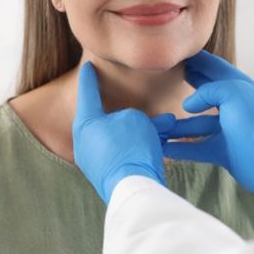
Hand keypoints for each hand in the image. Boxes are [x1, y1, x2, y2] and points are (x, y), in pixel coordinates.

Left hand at [72, 62, 174, 203]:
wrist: (134, 187)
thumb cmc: (130, 147)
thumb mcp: (134, 118)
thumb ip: (133, 115)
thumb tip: (137, 125)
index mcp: (85, 123)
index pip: (87, 92)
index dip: (89, 77)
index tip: (86, 66)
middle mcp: (86, 142)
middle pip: (109, 119)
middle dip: (134, 113)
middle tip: (146, 104)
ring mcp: (96, 161)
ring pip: (122, 137)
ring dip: (143, 130)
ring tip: (168, 126)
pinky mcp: (109, 175)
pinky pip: (125, 153)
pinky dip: (141, 146)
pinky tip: (161, 143)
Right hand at [163, 50, 253, 216]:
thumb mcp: (234, 94)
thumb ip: (208, 91)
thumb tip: (187, 106)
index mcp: (239, 88)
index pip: (214, 68)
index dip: (196, 59)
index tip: (176, 52)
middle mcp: (232, 107)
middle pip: (203, 93)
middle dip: (185, 85)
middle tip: (164, 75)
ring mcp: (228, 130)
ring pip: (195, 124)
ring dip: (176, 125)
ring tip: (155, 122)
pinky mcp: (224, 151)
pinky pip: (196, 147)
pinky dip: (180, 148)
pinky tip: (163, 146)